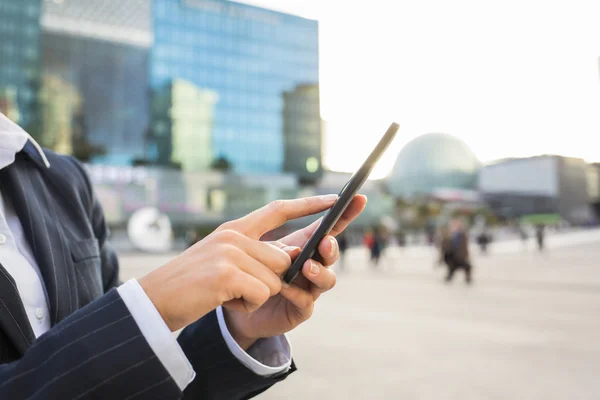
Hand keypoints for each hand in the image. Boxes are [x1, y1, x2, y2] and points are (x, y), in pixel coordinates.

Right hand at [139, 195, 339, 331]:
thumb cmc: (190, 286)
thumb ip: (252, 253)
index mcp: (233, 229)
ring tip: (225, 293)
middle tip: (237, 288)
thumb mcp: (221, 261)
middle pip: (283, 257)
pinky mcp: (227, 273)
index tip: (334, 199)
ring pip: (275, 278)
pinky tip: (222, 300)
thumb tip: (290, 254)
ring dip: (255, 295)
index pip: (278, 210)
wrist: (152, 303)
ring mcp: (230, 252)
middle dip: (270, 280)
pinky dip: (247, 305)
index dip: (307, 204)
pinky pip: (262, 293)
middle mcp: (234, 235)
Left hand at [223, 195, 366, 348]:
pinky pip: (306, 301)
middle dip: (331, 246)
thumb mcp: (258, 249)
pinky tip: (285, 288)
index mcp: (304, 244)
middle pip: (331, 253)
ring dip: (320, 272)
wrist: (237, 304)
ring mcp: (310, 288)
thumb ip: (274, 244)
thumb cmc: (251, 270)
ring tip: (306, 266)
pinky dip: (298, 293)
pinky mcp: (300, 309)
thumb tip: (296, 250)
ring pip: (328, 279)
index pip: (330, 226)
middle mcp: (313, 264)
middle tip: (324, 242)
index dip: (346, 213)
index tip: (359, 198)